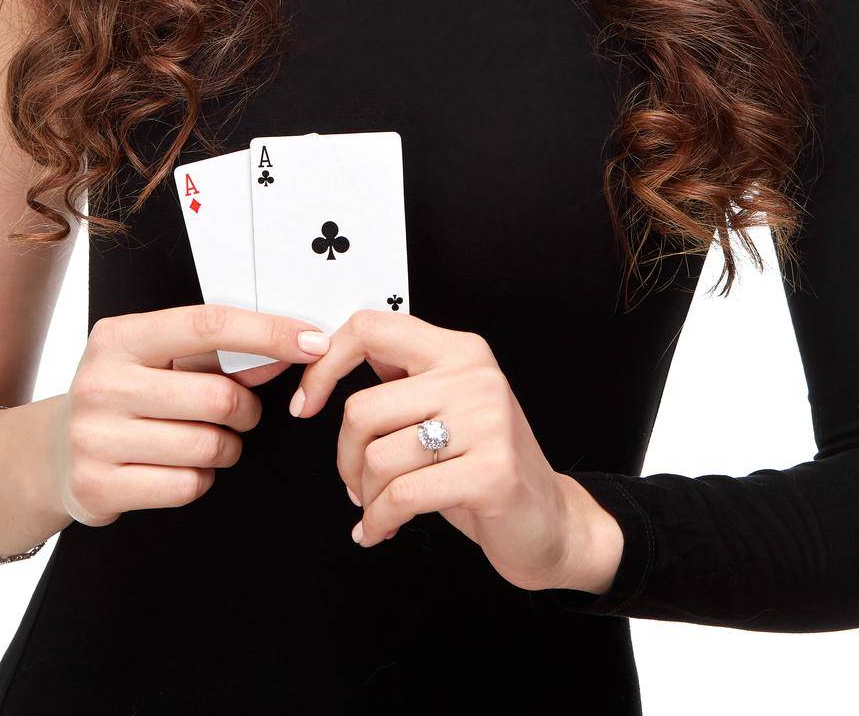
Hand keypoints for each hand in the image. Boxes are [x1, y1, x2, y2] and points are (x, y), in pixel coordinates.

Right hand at [50, 303, 330, 527]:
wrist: (52, 453)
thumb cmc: (123, 394)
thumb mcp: (154, 359)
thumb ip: (214, 352)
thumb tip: (292, 347)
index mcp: (120, 337)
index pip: (209, 325)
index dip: (268, 333)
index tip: (313, 342)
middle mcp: (102, 383)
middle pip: (218, 397)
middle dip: (246, 410)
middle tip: (239, 412)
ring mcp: (94, 437)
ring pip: (208, 446)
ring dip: (225, 448)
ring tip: (203, 440)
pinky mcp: (98, 487)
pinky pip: (187, 486)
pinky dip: (200, 479)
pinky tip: (178, 466)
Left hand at [289, 308, 596, 591]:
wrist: (551, 521)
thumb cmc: (484, 465)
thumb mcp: (445, 407)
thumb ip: (401, 379)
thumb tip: (324, 354)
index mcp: (458, 350)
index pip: (371, 328)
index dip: (325, 366)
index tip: (307, 403)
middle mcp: (474, 376)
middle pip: (362, 408)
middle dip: (344, 458)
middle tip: (354, 482)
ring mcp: (486, 421)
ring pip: (377, 457)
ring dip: (365, 496)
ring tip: (378, 508)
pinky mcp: (490, 472)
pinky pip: (402, 496)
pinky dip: (379, 521)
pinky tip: (381, 530)